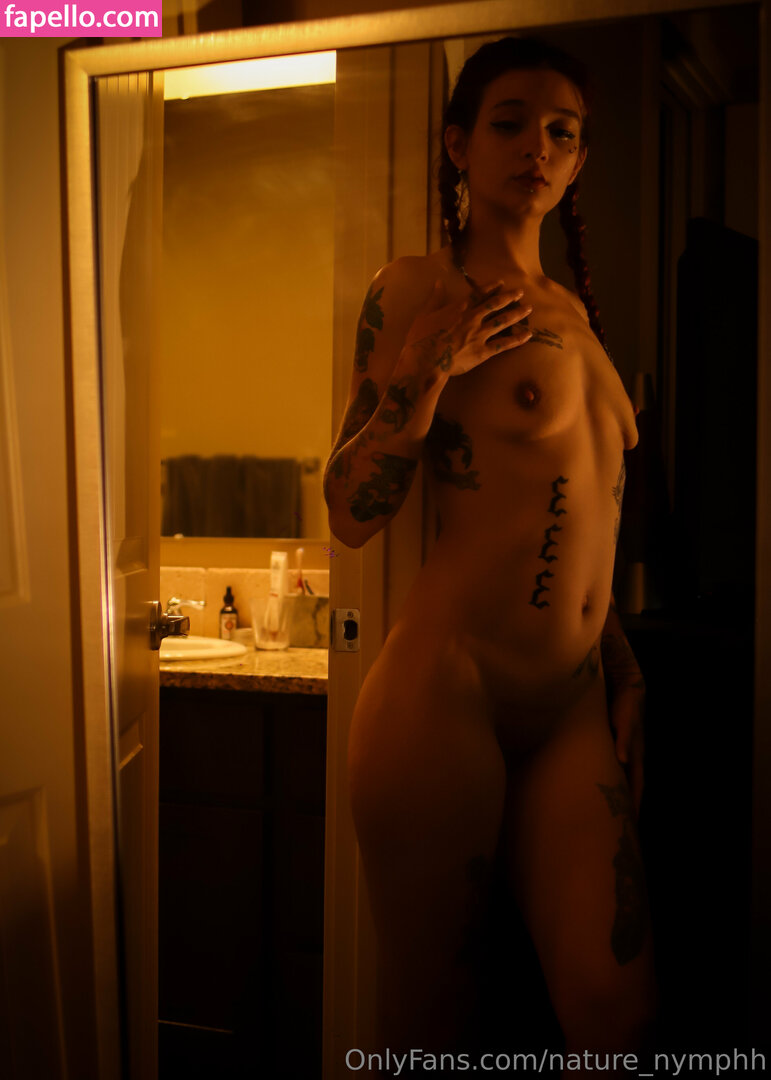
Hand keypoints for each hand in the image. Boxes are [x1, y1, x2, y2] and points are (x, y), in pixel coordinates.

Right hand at [403, 278, 532, 377]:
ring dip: (517, 314)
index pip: (478, 294)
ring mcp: (479, 335)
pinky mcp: (483, 352)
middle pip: (495, 305)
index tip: (501, 283)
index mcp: (459, 309)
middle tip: (520, 292)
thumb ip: (435, 298)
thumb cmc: (421, 339)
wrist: (426, 362)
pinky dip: (516, 340)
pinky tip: (527, 335)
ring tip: (528, 308)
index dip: (491, 287)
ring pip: (503, 322)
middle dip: (509, 297)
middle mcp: (473, 319)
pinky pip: (503, 345)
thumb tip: (439, 282)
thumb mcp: (424, 314)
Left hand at [607, 678, 645, 818]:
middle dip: (625, 805)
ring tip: (604, 811)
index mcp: (636, 756)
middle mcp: (630, 757)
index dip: (635, 804)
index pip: (637, 786)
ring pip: (619, 778)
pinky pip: (610, 767)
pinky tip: (595, 784)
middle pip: (628, 786)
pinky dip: (607, 778)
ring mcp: (622, 752)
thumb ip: (624, 739)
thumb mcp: (625, 722)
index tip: (631, 824)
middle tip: (615, 826)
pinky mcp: (612, 745)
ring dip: (615, 793)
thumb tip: (623, 760)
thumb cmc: (626, 706)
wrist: (625, 687)